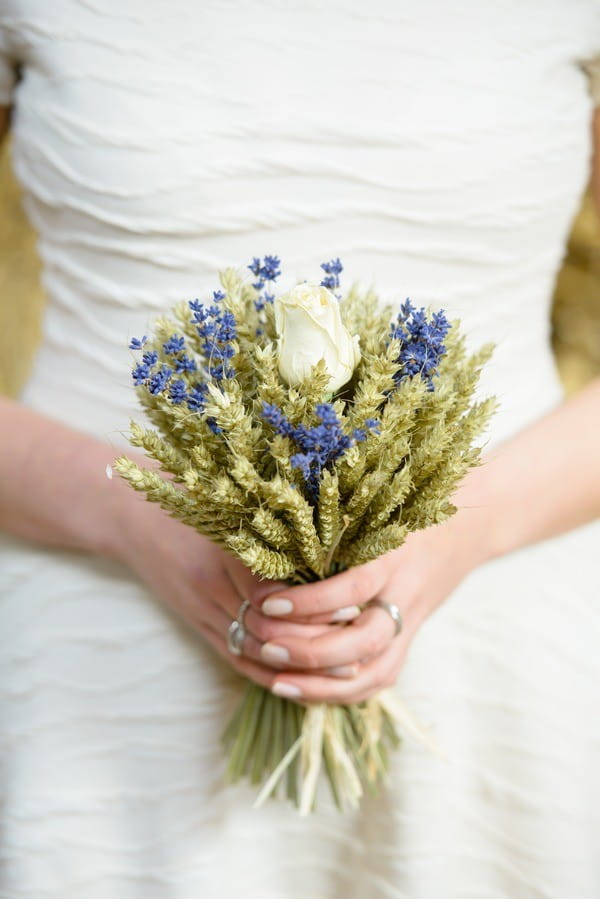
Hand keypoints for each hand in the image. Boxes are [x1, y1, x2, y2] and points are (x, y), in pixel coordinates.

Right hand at [118, 500, 365, 690]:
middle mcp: (207, 586)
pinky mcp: (196, 626)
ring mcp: (199, 610)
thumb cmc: (187, 495)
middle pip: (267, 628)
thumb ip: (272, 517)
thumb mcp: (228, 499)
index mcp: (219, 551)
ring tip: (343, 670)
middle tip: (359, 646)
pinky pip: (236, 660)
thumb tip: (331, 530)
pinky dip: (270, 673)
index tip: (353, 604)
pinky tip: (303, 679)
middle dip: (314, 642)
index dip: (313, 604)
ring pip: (254, 651)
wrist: (129, 515)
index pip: (274, 591)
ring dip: (298, 667)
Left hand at [247, 496, 490, 703]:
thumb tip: (272, 531)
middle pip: (364, 640)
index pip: (353, 587)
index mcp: (394, 556)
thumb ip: (337, 522)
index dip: (312, 601)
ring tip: (279, 682)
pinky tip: (304, 690)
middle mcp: (405, 593)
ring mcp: (411, 621)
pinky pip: (380, 677)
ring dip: (325, 685)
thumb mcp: (376, 507)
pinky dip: (343, 691)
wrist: (468, 525)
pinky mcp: (410, 639)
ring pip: (374, 670)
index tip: (268, 602)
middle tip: (268, 647)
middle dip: (313, 652)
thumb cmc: (407, 507)